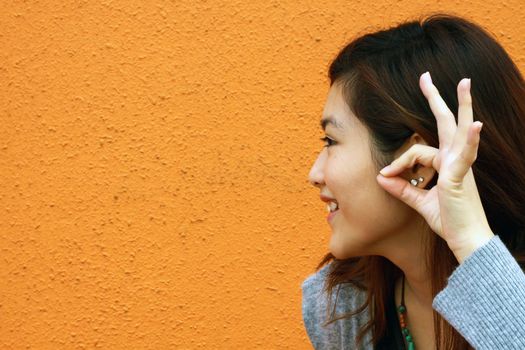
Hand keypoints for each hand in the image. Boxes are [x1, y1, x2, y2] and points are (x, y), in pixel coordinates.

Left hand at [375, 71, 493, 262]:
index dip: (398, 163)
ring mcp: (460, 166)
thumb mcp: (419, 202)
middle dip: (436, 99)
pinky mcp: (461, 177)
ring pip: (456, 131)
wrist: (466, 241)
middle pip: (446, 123)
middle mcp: (455, 160)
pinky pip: (465, 155)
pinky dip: (470, 140)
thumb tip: (380, 177)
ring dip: (461, 105)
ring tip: (465, 82)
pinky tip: (475, 125)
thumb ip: (402, 189)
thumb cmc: (448, 221)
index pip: (416, 151)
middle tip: (426, 77)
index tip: (385, 176)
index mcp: (446, 164)